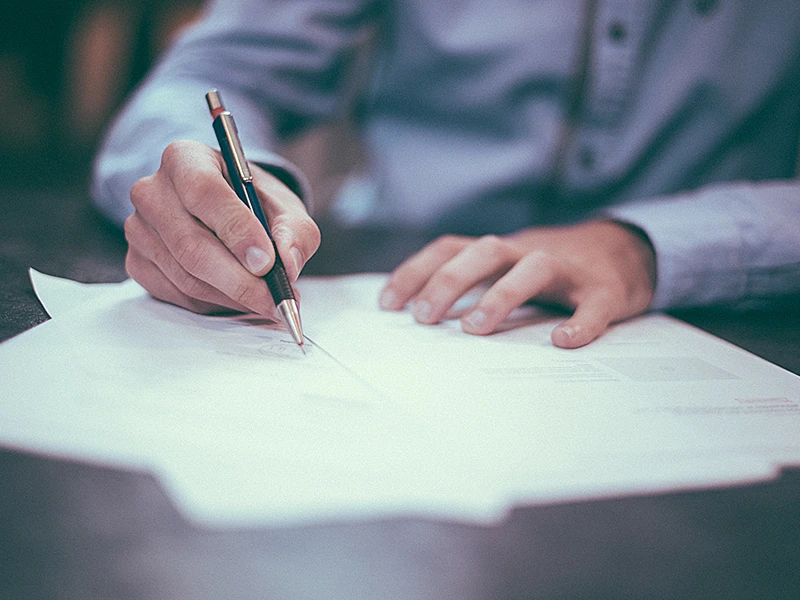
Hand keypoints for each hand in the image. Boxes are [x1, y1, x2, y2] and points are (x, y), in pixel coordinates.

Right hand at [124, 140, 319, 315]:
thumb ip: (295, 231)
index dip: (236, 230)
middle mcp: (152, 191)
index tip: (267, 262)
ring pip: (186, 276)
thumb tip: (288, 264)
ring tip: (266, 301)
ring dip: (232, 296)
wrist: (228, 212)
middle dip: (240, 280)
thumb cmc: (255, 204)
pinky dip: (214, 304)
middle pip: (191, 244)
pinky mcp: (137, 262)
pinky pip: (177, 294)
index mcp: (185, 159)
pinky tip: (238, 298)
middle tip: (275, 299)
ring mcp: (139, 229)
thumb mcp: (285, 207)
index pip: (204, 192)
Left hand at [379, 220, 655, 347]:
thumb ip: (472, 285)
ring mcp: (568, 270)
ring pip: (533, 268)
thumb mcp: (506, 269)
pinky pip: (593, 305)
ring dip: (501, 295)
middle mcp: (528, 252)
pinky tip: (563, 342)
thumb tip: (418, 318)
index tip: (387, 304)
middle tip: (423, 318)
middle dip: (449, 281)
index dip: (416, 271)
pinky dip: (580, 322)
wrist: (625, 251)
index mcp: (500, 251)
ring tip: (475, 329)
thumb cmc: (551, 270)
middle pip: (485, 252)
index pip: (450, 249)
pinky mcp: (605, 291)